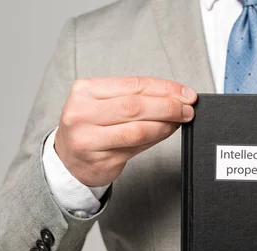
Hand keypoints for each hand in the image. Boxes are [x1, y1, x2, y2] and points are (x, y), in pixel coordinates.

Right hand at [55, 77, 197, 186]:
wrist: (68, 160)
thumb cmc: (91, 128)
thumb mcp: (104, 104)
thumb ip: (136, 99)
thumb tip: (176, 97)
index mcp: (85, 90)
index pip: (133, 84)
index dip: (164, 88)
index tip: (185, 92)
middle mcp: (82, 113)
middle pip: (135, 105)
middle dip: (168, 106)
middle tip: (188, 108)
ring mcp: (89, 138)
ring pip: (137, 128)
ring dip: (166, 124)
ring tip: (181, 120)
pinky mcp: (100, 159)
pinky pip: (136, 147)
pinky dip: (157, 138)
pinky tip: (167, 132)